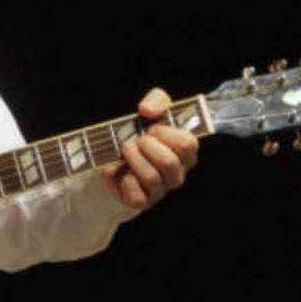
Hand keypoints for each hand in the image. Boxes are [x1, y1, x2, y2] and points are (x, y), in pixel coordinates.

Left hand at [105, 87, 198, 211]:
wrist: (112, 157)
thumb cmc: (138, 135)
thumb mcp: (150, 110)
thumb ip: (157, 100)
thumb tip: (147, 110)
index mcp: (185, 152)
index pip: (188, 145)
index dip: (167, 134)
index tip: (152, 128)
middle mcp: (177, 173)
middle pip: (169, 163)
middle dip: (147, 147)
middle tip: (138, 141)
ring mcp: (161, 189)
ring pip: (151, 177)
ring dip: (133, 159)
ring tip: (127, 151)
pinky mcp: (144, 201)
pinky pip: (138, 195)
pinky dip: (127, 181)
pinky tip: (124, 173)